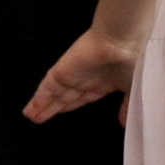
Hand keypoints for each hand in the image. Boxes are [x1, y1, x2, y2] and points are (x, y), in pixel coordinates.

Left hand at [24, 28, 138, 122]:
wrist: (122, 42)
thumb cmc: (133, 62)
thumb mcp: (134, 87)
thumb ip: (127, 104)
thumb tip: (124, 122)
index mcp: (106, 79)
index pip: (86, 95)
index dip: (74, 104)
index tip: (64, 111)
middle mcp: (87, 77)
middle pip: (67, 96)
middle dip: (55, 107)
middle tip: (41, 118)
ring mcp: (73, 74)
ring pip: (55, 94)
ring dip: (43, 106)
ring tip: (31, 116)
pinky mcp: (61, 73)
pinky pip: (47, 89)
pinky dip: (39, 100)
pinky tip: (30, 110)